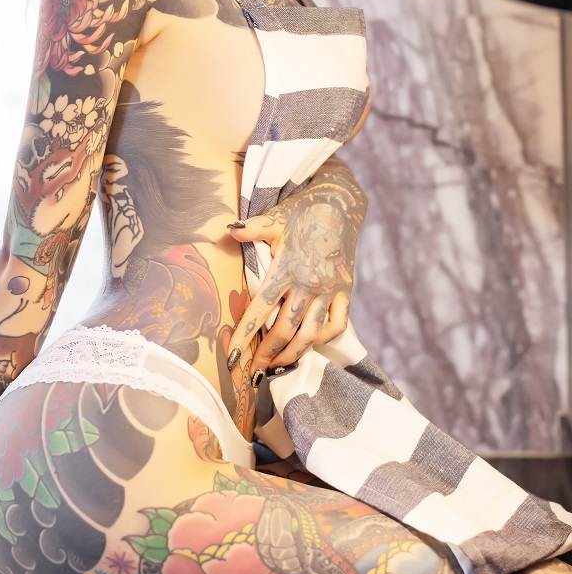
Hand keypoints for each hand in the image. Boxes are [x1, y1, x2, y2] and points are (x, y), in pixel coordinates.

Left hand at [227, 159, 366, 381]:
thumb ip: (251, 229)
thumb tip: (227, 230)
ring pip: (312, 332)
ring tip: (276, 366)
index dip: (245, 336)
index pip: (261, 309)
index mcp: (288, 267)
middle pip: (285, 328)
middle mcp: (310, 282)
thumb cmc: (302, 211)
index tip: (231, 357)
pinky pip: (337, 324)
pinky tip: (308, 345)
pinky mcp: (346, 291)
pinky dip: (323, 339)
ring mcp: (330, 289)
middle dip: (267, 353)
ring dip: (293, 353)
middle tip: (252, 370)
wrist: (342, 203)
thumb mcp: (275, 217)